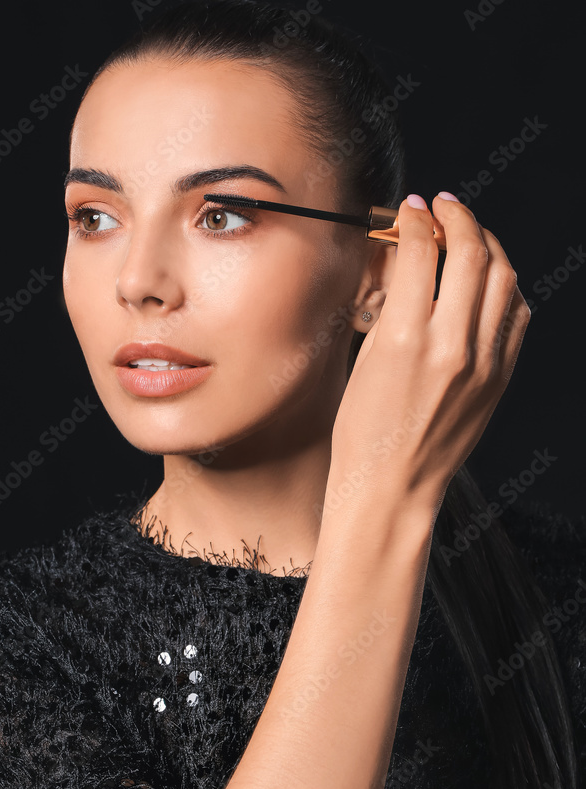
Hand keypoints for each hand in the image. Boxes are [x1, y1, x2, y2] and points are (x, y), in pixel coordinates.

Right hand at [329, 192, 530, 517]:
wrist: (392, 488)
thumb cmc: (364, 434)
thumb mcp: (364, 361)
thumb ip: (392, 308)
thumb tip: (408, 262)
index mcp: (404, 340)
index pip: (421, 252)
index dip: (416, 219)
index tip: (411, 208)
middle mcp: (451, 346)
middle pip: (471, 253)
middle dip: (458, 217)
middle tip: (444, 207)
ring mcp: (483, 363)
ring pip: (503, 277)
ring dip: (488, 244)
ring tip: (470, 234)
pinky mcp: (500, 379)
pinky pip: (516, 315)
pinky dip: (505, 286)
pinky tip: (489, 281)